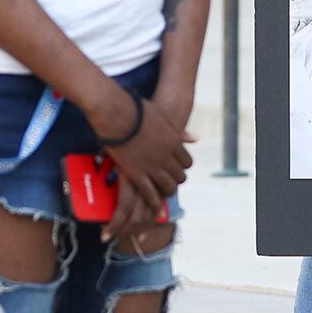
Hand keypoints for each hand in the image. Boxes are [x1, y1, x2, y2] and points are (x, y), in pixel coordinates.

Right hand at [95, 94, 191, 241]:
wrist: (116, 113)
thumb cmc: (135, 110)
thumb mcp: (162, 118)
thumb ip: (178, 132)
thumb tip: (195, 138)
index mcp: (174, 142)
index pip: (187, 163)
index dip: (182, 167)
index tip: (176, 168)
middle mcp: (167, 157)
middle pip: (180, 176)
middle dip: (175, 180)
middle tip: (169, 182)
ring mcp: (153, 167)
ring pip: (168, 187)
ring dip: (166, 191)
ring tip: (162, 193)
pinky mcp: (137, 174)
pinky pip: (150, 193)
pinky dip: (153, 199)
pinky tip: (152, 202)